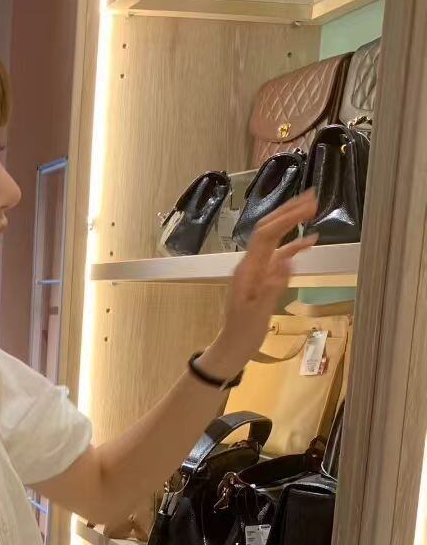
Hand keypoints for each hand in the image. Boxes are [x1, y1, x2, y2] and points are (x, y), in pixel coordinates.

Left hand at [200, 191, 318, 380]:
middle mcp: (251, 264)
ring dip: (292, 223)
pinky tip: (310, 241)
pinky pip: (279, 256)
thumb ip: (272, 287)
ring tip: (313, 208)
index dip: (286, 218)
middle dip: (288, 212)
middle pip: (269, 229)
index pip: (266, 235)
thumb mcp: (257, 313)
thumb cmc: (243, 334)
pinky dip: (294, 246)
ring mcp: (257, 270)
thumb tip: (289, 260)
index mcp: (248, 269)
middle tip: (313, 196)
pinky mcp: (263, 278)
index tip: (307, 206)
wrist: (232, 348)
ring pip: (275, 240)